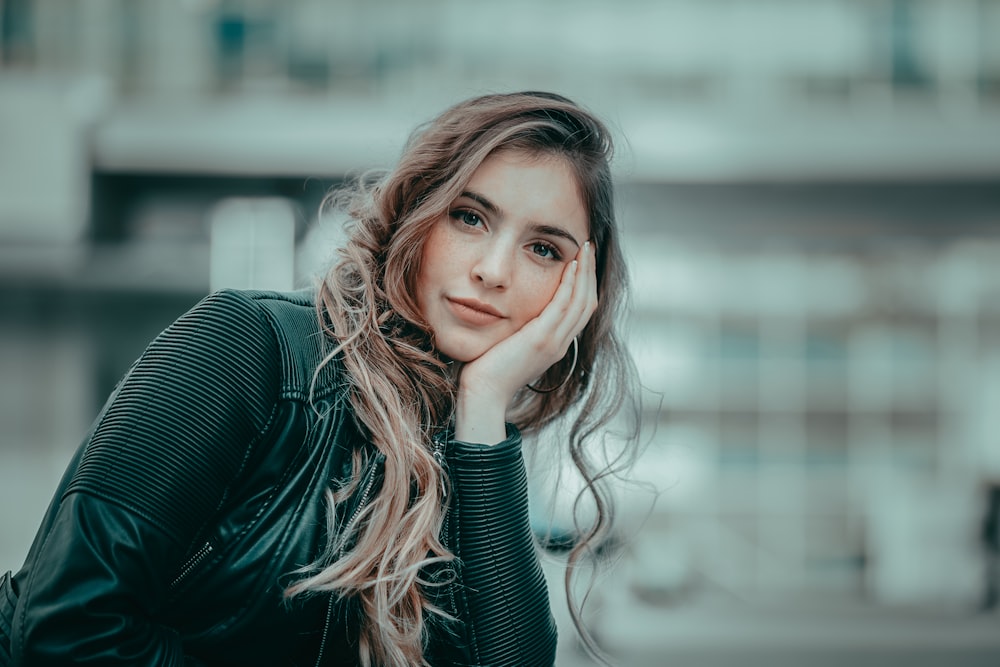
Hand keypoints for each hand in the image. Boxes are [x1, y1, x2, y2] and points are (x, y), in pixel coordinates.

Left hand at [454, 241, 596, 443]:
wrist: (483, 393)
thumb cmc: (487, 370)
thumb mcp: (510, 347)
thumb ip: (520, 331)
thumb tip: (515, 316)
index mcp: (555, 345)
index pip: (580, 311)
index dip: (585, 284)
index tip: (582, 261)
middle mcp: (560, 343)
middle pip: (587, 303)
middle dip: (590, 273)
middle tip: (588, 247)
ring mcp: (553, 342)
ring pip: (581, 301)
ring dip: (585, 272)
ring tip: (584, 248)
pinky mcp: (541, 339)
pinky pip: (563, 306)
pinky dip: (570, 284)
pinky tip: (570, 265)